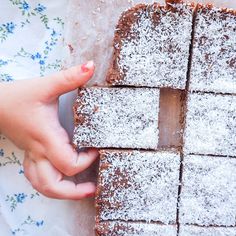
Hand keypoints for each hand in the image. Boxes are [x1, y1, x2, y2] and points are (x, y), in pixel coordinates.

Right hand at [0, 61, 98, 199]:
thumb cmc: (17, 96)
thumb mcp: (45, 85)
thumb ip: (69, 77)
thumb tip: (91, 66)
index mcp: (46, 137)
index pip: (69, 163)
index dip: (86, 161)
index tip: (96, 148)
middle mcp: (39, 151)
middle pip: (53, 186)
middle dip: (74, 192)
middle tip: (92, 188)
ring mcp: (32, 156)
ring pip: (43, 186)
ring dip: (62, 192)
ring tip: (80, 190)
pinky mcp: (29, 154)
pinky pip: (37, 177)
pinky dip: (50, 183)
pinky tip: (61, 178)